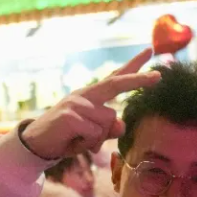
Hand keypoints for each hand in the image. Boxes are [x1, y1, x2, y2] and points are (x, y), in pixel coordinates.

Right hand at [20, 49, 159, 159]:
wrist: (37, 145)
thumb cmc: (69, 138)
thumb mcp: (94, 136)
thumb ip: (109, 130)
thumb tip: (121, 124)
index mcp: (93, 97)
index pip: (116, 78)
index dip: (133, 66)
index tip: (149, 51)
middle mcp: (86, 95)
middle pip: (116, 84)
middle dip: (138, 80)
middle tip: (159, 77)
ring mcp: (76, 103)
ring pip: (108, 121)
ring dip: (98, 138)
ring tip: (79, 139)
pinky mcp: (69, 115)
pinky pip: (95, 133)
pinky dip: (87, 143)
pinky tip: (72, 140)